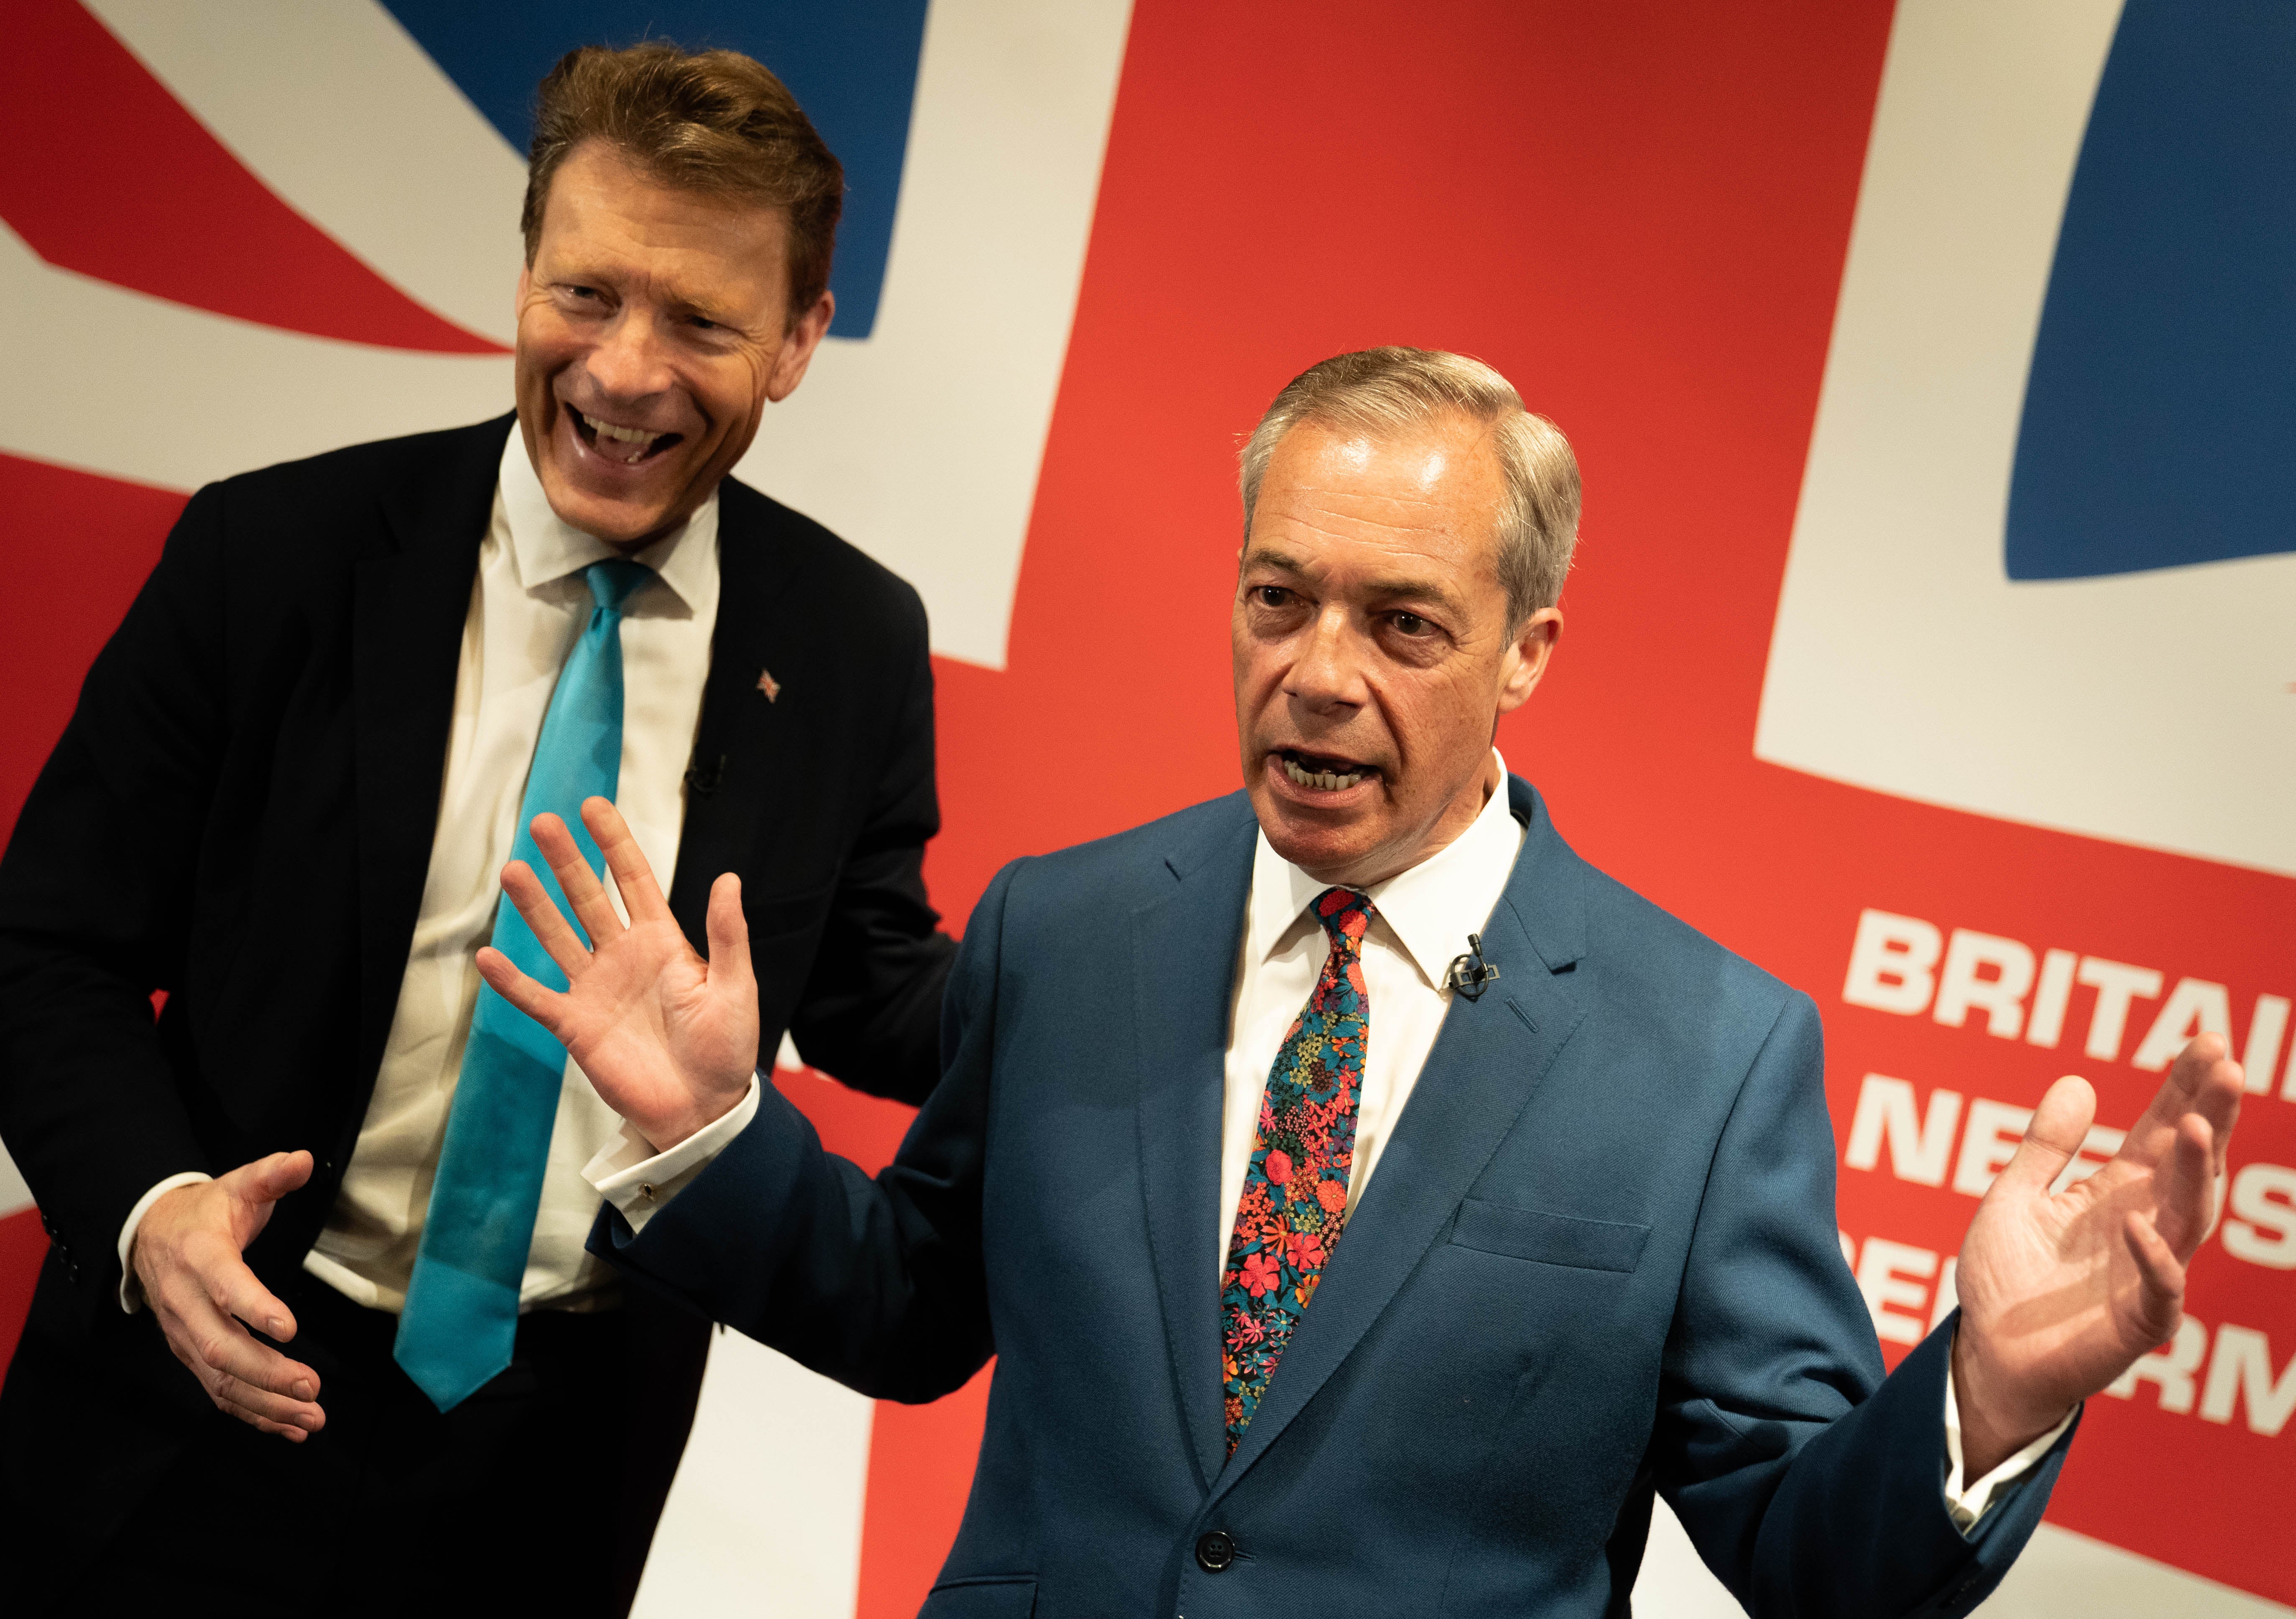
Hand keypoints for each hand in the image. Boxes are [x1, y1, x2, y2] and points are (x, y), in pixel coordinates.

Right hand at [132, 1151, 324, 1440]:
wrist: (150, 1233)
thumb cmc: (205, 1212)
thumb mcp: (238, 1184)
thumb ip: (271, 1174)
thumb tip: (303, 1159)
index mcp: (199, 1257)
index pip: (224, 1287)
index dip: (254, 1308)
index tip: (289, 1328)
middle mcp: (185, 1303)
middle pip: (220, 1347)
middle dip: (267, 1372)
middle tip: (312, 1387)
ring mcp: (183, 1335)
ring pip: (220, 1380)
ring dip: (266, 1403)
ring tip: (312, 1419)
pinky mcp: (189, 1354)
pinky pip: (218, 1392)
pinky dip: (253, 1413)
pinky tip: (290, 1427)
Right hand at [477, 796, 757, 1151]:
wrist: (704, 1108)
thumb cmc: (726, 1049)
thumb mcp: (735, 987)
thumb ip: (726, 935)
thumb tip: (728, 879)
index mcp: (663, 942)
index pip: (633, 880)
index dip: (613, 843)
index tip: (592, 807)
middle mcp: (623, 956)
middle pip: (588, 898)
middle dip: (566, 861)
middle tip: (541, 822)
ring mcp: (596, 989)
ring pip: (557, 936)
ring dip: (534, 906)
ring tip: (512, 870)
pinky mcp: (576, 1026)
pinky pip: (537, 998)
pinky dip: (512, 981)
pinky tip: (487, 956)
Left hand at [1951, 1035, 2243, 1475]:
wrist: (1988, 1354)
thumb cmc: (2006, 1281)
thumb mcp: (2013, 1198)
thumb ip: (2044, 1147)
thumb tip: (2076, 1082)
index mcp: (2117, 1194)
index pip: (2161, 1132)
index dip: (2185, 1088)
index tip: (2207, 1041)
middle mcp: (2143, 1226)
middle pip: (2188, 1163)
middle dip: (2209, 1114)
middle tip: (2227, 1063)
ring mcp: (2147, 1274)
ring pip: (2186, 1216)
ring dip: (2194, 1172)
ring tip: (2194, 1123)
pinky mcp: (2137, 1323)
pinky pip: (2159, 1290)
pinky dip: (2153, 1259)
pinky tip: (2138, 1227)